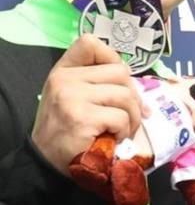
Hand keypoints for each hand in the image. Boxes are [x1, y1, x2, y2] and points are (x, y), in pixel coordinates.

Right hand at [31, 35, 141, 174]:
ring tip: (122, 129)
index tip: (117, 82)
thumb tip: (137, 86)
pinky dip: (124, 131)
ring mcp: (72, 97)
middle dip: (132, 96)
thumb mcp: (74, 97)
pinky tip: (113, 139)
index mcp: (64, 71)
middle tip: (128, 115)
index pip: (89, 43)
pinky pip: (121, 117)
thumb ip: (97, 82)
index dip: (112, 58)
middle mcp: (65, 80)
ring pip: (125, 95)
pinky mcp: (82, 118)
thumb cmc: (68, 129)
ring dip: (132, 117)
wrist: (47, 161)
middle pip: (119, 72)